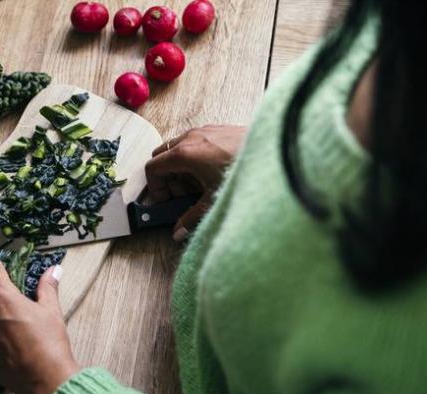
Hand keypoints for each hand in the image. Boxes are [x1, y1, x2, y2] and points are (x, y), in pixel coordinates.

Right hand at [145, 125, 247, 240]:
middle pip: (161, 156)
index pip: (152, 168)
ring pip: (177, 148)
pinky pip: (195, 142)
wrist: (274, 152)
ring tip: (199, 185)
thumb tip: (178, 232)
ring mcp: (204, 131)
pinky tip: (212, 172)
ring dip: (180, 167)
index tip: (166, 200)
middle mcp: (190, 138)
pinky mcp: (217, 129)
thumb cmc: (243, 172)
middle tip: (181, 195)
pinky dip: (195, 157)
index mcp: (184, 154)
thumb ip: (191, 218)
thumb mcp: (213, 201)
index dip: (155, 187)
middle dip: (167, 177)